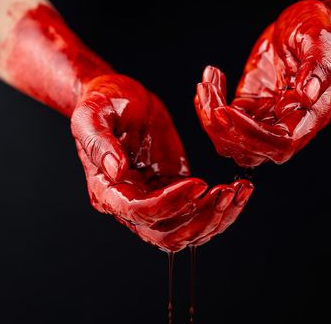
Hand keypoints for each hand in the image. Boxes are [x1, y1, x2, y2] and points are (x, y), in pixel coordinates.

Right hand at [71, 74, 252, 251]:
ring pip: (186, 231)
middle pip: (167, 233)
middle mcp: (130, 203)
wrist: (118, 96)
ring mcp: (154, 199)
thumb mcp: (92, 114)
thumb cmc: (102, 102)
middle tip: (226, 192)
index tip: (198, 182)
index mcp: (107, 190)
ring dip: (215, 218)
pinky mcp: (175, 189)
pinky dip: (219, 209)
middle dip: (200, 218)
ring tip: (238, 192)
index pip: (139, 212)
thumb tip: (115, 170)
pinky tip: (237, 191)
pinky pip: (197, 212)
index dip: (171, 202)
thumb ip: (99, 142)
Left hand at [195, 0, 330, 166]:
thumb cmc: (317, 30)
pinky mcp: (248, 109)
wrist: (303, 24)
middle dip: (222, 128)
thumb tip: (308, 95)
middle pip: (251, 151)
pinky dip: (208, 107)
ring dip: (210, 119)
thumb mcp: (320, 39)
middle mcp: (288, 125)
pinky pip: (224, 123)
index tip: (227, 110)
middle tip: (206, 91)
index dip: (251, 134)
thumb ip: (318, 67)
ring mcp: (265, 119)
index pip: (280, 143)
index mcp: (310, 116)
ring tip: (206, 83)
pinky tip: (210, 79)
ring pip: (232, 142)